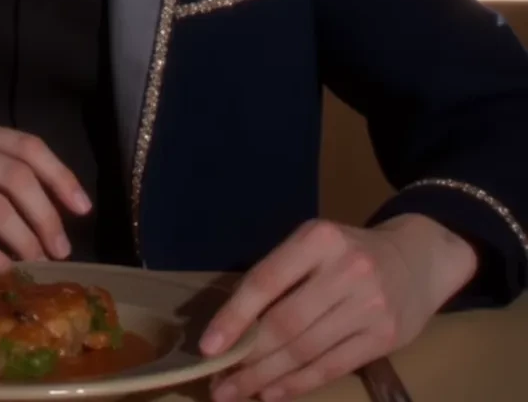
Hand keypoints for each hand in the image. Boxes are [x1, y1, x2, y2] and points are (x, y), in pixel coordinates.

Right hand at [0, 116, 90, 270]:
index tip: (82, 208)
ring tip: (37, 262)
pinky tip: (4, 270)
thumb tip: (59, 211)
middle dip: (46, 216)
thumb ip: (3, 174)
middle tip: (61, 249)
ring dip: (24, 240)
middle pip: (16, 178)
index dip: (60, 177)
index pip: (27, 146)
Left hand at [201, 215, 476, 401]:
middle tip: (218, 383)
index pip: (266, 281)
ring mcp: (369, 305)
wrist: (416, 260)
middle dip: (247, 358)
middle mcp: (345, 269)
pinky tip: (273, 393)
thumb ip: (280, 276)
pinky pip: (332, 366)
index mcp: (318, 238)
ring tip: (237, 392)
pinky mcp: (385, 337)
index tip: (209, 346)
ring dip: (266, 377)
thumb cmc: (348, 252)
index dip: (234, 316)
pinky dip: (298, 384)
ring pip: (306, 351)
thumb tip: (233, 326)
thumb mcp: (315, 245)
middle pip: (285, 323)